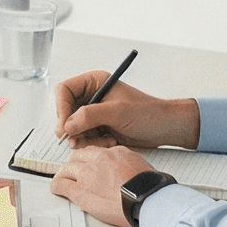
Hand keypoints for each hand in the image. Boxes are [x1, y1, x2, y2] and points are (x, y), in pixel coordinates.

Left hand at [50, 145, 153, 226]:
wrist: (147, 200)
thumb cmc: (149, 188)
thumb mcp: (140, 166)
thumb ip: (127, 164)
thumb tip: (126, 168)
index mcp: (113, 153)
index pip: (92, 151)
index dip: (87, 158)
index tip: (87, 164)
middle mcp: (97, 160)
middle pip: (77, 157)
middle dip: (74, 165)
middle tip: (74, 173)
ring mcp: (87, 175)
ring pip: (66, 169)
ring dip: (64, 175)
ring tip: (64, 181)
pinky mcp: (80, 191)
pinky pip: (60, 185)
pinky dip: (56, 187)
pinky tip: (57, 190)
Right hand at [53, 70, 199, 150]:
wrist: (165, 129)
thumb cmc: (148, 113)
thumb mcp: (117, 112)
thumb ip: (89, 116)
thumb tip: (67, 125)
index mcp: (94, 83)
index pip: (64, 91)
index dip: (61, 109)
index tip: (64, 127)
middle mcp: (91, 97)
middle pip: (65, 112)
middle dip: (71, 128)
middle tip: (76, 141)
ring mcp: (94, 114)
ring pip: (73, 128)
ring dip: (84, 138)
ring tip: (103, 141)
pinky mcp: (99, 129)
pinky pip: (84, 138)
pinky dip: (93, 144)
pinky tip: (110, 142)